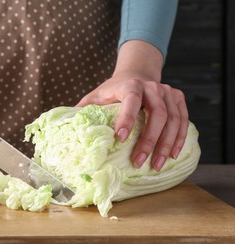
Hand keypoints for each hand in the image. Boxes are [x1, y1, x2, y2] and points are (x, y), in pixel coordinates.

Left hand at [77, 40, 188, 170]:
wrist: (136, 73)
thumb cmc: (112, 90)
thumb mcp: (95, 95)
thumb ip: (83, 109)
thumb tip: (65, 128)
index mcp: (129, 85)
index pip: (131, 100)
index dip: (127, 118)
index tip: (121, 139)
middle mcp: (152, 86)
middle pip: (157, 114)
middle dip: (149, 140)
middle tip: (139, 162)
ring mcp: (167, 92)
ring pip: (173, 119)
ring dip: (166, 144)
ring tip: (158, 164)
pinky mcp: (178, 99)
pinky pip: (183, 120)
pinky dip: (179, 138)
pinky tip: (173, 154)